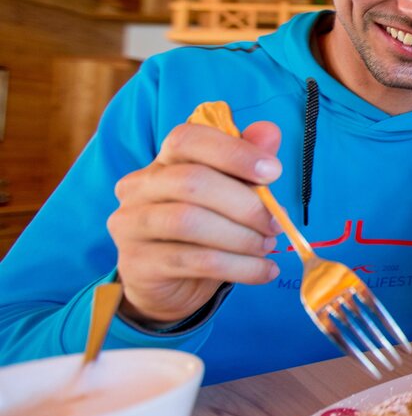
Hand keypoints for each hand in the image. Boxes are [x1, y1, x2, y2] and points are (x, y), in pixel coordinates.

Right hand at [108, 119, 283, 324]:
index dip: (233, 151)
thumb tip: (270, 131)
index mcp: (163, 161)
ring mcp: (131, 225)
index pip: (187, 139)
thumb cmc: (204, 231)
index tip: (274, 171)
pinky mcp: (137, 263)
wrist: (170, 284)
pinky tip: (264, 270)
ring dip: (241, 237)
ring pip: (189, 222)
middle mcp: (139, 187)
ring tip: (267, 246)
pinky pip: (194, 261)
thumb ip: (246, 163)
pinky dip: (239, 266)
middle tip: (276, 223)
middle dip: (245, 203)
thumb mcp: (230, 194)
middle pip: (192, 181)